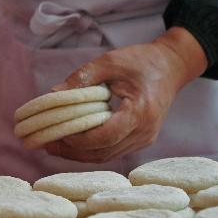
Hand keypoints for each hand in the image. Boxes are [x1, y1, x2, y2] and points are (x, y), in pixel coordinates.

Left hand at [44, 27, 207, 162]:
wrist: (171, 66)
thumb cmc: (142, 61)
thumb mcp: (110, 61)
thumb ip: (82, 77)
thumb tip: (54, 94)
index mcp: (140, 111)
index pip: (106, 136)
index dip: (79, 140)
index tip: (57, 133)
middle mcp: (145, 131)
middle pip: (103, 152)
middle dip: (72, 151)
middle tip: (45, 144)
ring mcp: (144, 138)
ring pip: (106, 156)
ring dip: (78, 154)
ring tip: (53, 145)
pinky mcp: (140, 140)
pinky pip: (111, 151)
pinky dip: (90, 150)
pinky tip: (71, 143)